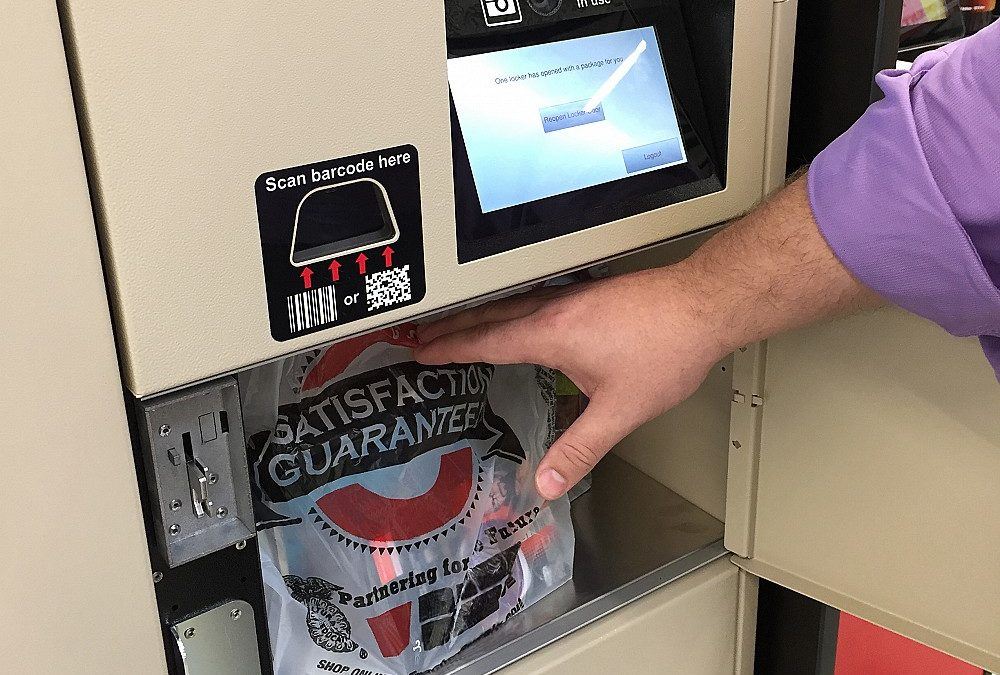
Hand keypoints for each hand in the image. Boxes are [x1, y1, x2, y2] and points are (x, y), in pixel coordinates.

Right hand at [414, 267, 728, 499]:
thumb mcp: (619, 411)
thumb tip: (546, 482)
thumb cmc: (666, 349)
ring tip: (458, 325)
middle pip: (489, 314)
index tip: (421, 351)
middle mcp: (554, 308)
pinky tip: (520, 320)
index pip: (485, 341)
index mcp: (549, 333)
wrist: (705, 305)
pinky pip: (533, 299)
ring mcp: (572, 296)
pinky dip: (510, 310)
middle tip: (421, 333)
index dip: (449, 348)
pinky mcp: (590, 293)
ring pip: (510, 303)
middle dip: (452, 326)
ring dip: (479, 314)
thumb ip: (579, 449)